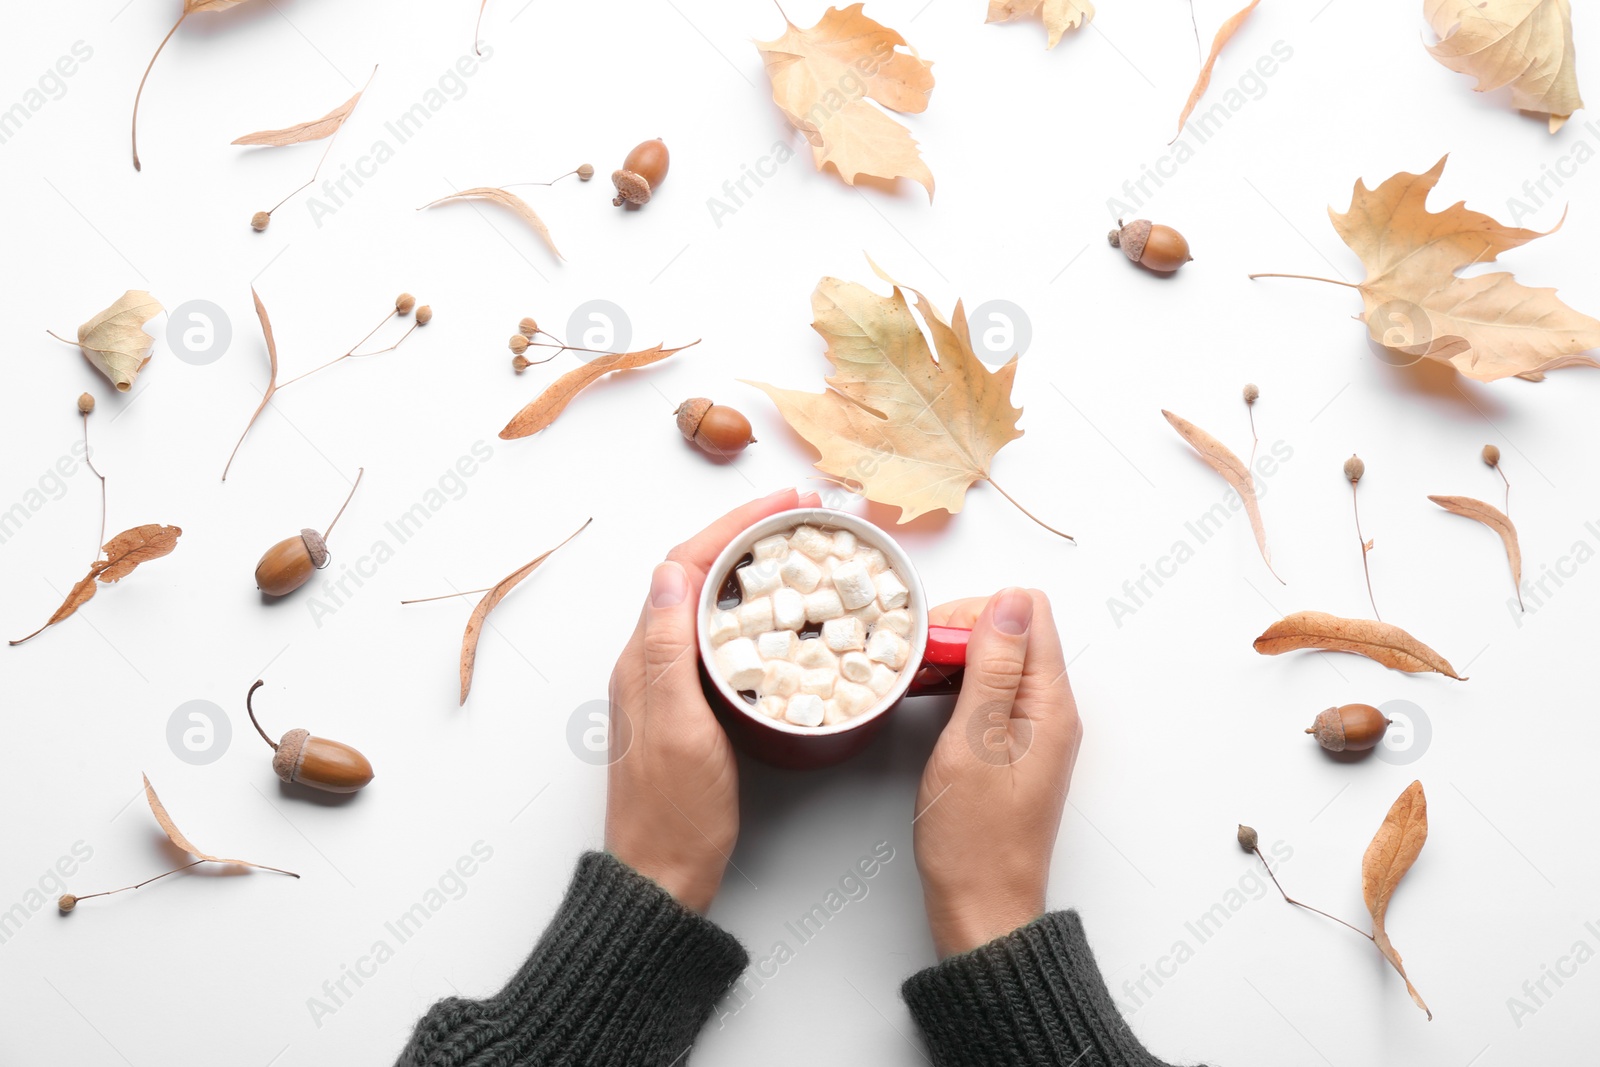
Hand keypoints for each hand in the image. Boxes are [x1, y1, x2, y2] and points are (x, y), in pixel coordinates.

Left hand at [605, 488, 820, 912]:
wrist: (663, 876)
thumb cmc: (673, 812)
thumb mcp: (676, 725)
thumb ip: (669, 649)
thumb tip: (672, 571)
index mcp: (644, 656)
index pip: (685, 565)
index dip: (734, 525)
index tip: (783, 502)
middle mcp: (652, 660)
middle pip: (697, 572)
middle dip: (747, 532)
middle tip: (800, 512)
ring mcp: (671, 682)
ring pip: (710, 600)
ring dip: (749, 563)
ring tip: (795, 545)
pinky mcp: (691, 704)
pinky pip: (720, 635)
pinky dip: (751, 608)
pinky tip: (780, 614)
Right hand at [912, 589, 1081, 956]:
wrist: (982, 908)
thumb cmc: (975, 841)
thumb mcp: (974, 744)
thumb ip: (993, 669)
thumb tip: (1009, 602)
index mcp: (1050, 704)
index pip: (1028, 611)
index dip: (975, 612)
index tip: (934, 642)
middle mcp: (1051, 709)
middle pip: (1014, 629)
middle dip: (961, 631)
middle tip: (918, 664)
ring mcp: (1034, 727)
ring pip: (998, 658)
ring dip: (955, 658)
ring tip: (916, 682)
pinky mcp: (1013, 744)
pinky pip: (990, 690)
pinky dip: (957, 685)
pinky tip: (927, 702)